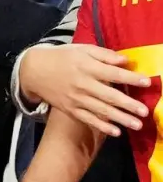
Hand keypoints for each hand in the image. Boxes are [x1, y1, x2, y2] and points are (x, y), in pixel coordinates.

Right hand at [18, 43, 150, 135]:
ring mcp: (76, 98)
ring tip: (137, 125)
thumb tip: (125, 60)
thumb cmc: (62, 57)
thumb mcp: (82, 49)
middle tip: (144, 111)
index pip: (113, 74)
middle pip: (109, 96)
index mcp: (86, 67)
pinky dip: (101, 126)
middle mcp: (82, 84)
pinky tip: (116, 132)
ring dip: (120, 118)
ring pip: (101, 110)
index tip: (147, 82)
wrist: (34, 70)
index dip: (130, 78)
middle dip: (128, 104)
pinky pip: (88, 119)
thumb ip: (104, 55)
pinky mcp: (70, 109)